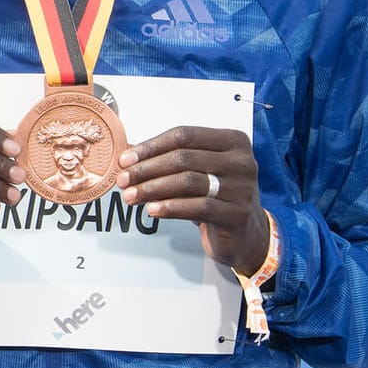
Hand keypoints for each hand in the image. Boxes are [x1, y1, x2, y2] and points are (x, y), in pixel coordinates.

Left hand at [116, 126, 267, 273]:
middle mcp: (242, 161)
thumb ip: (167, 159)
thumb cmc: (215, 196)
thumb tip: (127, 153)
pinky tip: (151, 209)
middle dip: (147, 169)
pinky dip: (170, 207)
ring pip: (188, 182)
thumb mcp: (195, 172)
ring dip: (153, 188)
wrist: (244, 233)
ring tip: (130, 196)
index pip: (184, 135)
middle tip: (123, 179)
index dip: (151, 146)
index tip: (125, 159)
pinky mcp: (238, 213)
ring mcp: (243, 188)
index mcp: (232, 141)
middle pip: (184, 158)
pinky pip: (198, 207)